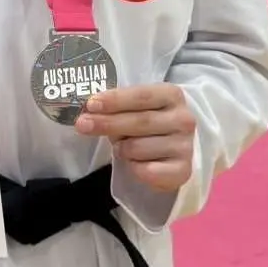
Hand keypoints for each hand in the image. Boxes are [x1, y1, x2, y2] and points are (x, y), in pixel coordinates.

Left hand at [75, 84, 195, 192]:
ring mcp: (185, 146)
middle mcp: (183, 119)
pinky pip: (146, 171)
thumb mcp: (138, 106)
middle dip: (107, 123)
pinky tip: (136, 162)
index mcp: (172, 95)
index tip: (91, 104)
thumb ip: (118, 105)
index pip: (141, 96)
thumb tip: (88, 110)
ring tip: (122, 146)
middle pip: (139, 121)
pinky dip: (134, 167)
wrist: (176, 146)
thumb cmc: (150, 119)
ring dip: (121, 148)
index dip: (115, 100)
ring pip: (138, 148)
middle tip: (82, 125)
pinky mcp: (183, 171)